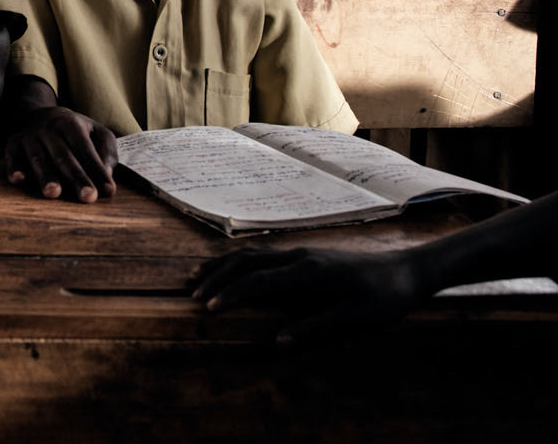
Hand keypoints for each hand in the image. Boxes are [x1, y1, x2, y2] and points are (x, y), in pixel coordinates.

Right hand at [3, 107, 117, 202]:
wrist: (41, 114)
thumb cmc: (76, 131)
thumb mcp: (97, 132)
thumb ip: (106, 151)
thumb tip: (107, 175)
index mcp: (71, 124)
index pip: (85, 149)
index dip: (97, 170)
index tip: (109, 190)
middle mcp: (48, 128)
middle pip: (63, 156)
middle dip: (76, 177)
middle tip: (88, 196)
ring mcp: (29, 135)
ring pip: (38, 157)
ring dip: (45, 175)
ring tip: (53, 193)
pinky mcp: (13, 142)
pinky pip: (12, 154)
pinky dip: (13, 166)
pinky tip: (17, 179)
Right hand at [191, 246, 427, 343]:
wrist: (406, 271)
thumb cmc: (384, 298)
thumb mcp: (357, 319)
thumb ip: (316, 327)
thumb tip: (278, 342)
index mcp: (308, 273)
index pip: (258, 281)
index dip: (231, 293)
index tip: (207, 308)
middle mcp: (298, 257)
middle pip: (246, 261)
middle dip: (215, 276)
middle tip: (190, 292)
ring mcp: (300, 253)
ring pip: (251, 254)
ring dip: (222, 266)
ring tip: (195, 276)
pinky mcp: (304, 255)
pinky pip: (262, 255)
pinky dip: (238, 262)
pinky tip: (229, 270)